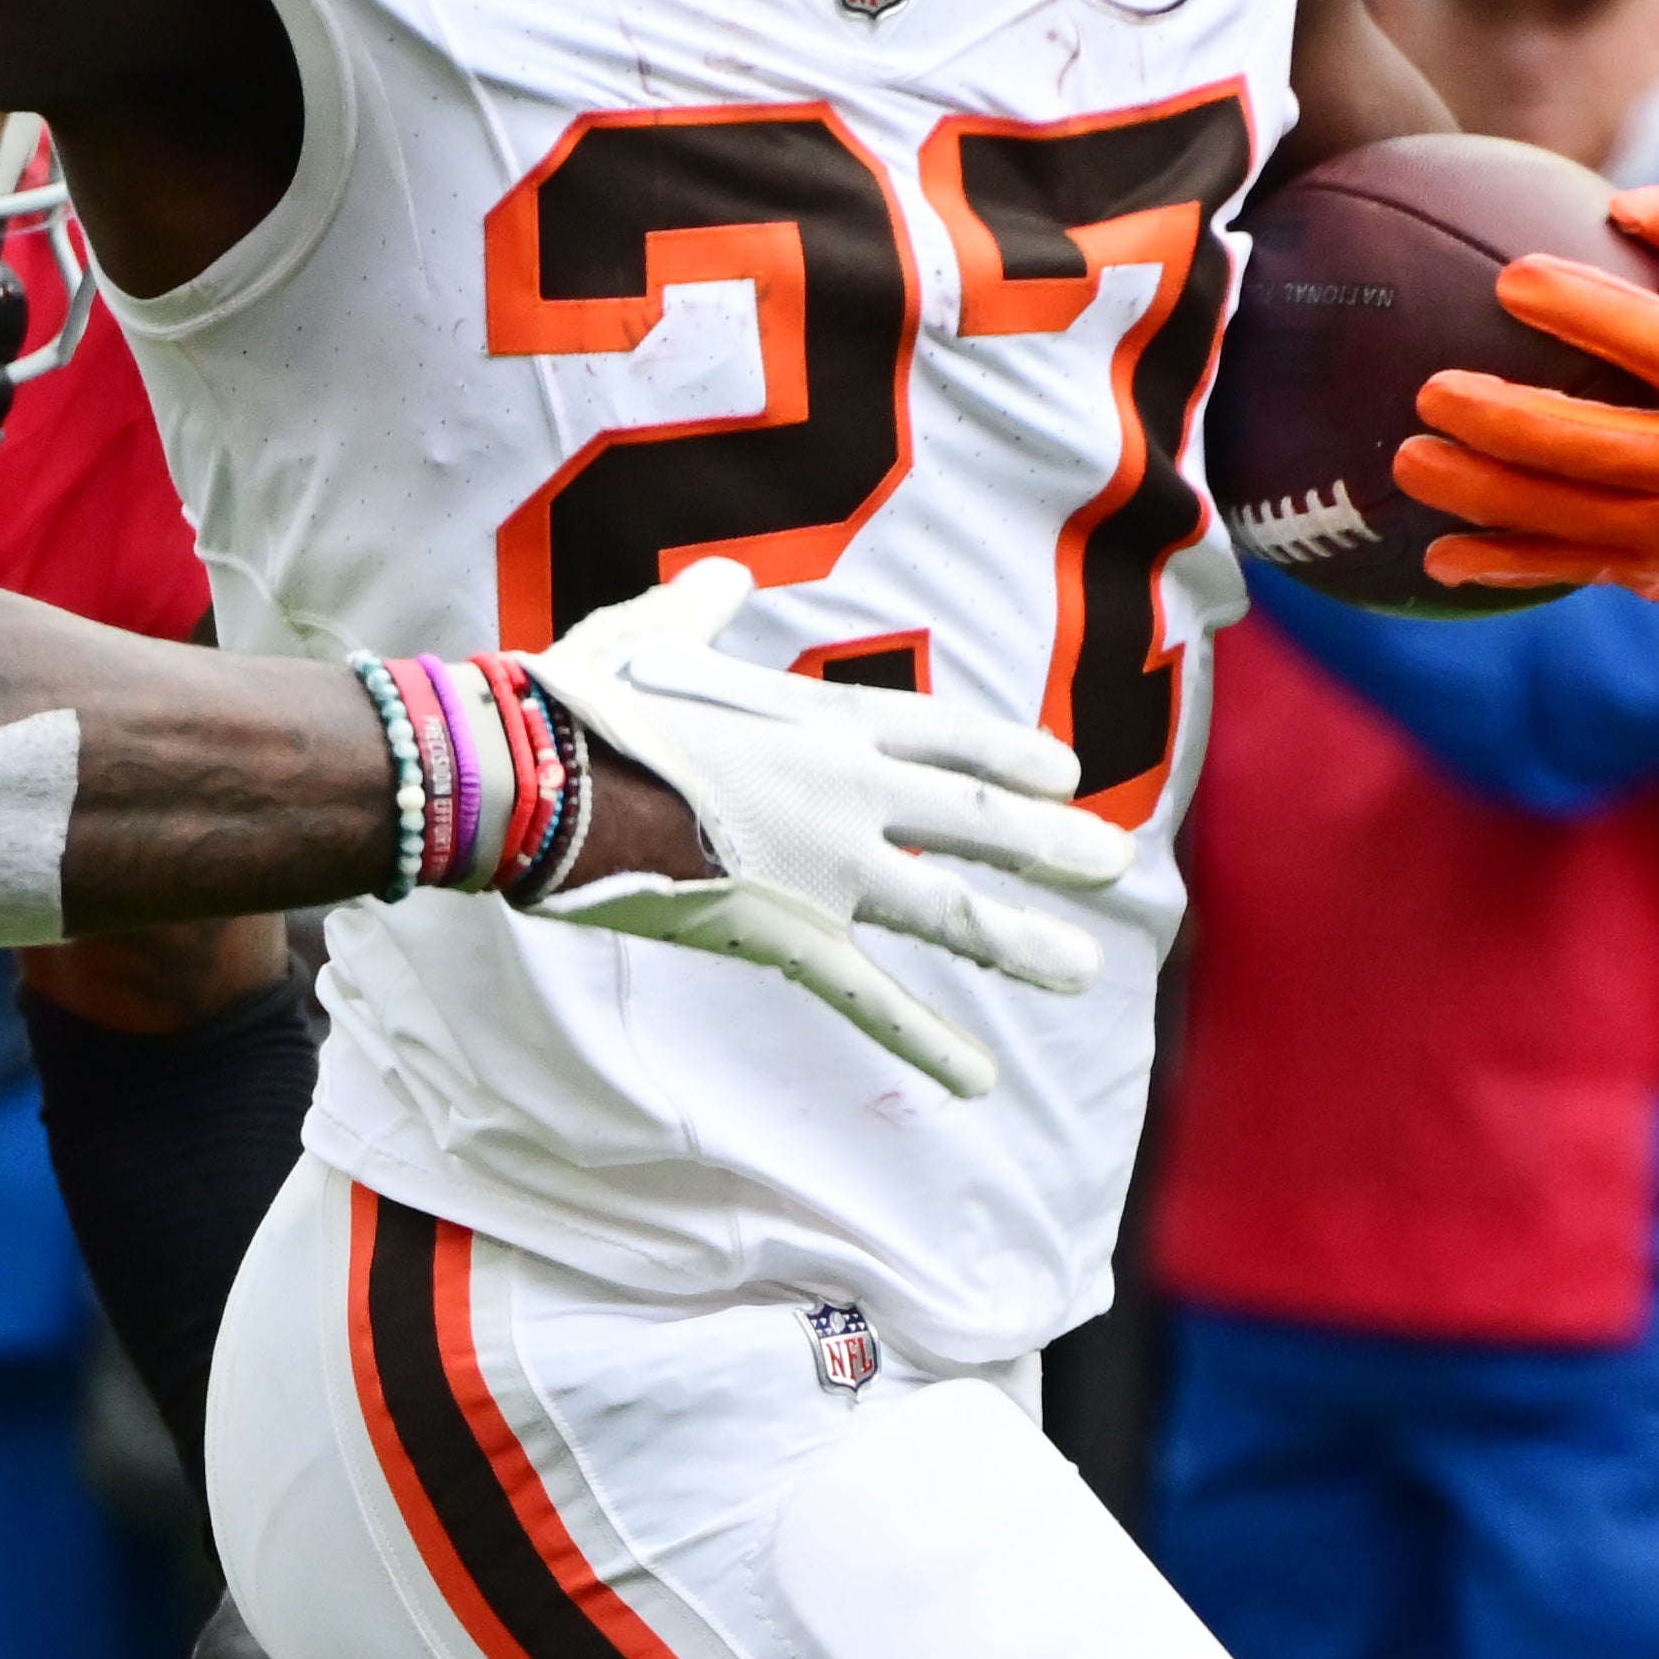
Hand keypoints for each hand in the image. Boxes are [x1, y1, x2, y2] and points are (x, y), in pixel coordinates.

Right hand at [514, 559, 1123, 1099]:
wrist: (543, 780)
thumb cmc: (585, 700)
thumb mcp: (651, 633)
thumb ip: (700, 610)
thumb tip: (721, 578)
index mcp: (820, 716)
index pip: (943, 733)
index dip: (1008, 753)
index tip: (1063, 771)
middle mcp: (847, 790)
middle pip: (974, 819)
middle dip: (1049, 842)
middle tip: (1114, 863)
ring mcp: (827, 867)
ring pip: (951, 911)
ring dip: (1022, 942)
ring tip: (1084, 969)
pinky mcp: (787, 934)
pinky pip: (874, 999)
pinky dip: (929, 1042)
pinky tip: (982, 1080)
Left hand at [1401, 182, 1658, 602]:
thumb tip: (1624, 206)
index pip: (1658, 341)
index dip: (1583, 308)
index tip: (1508, 278)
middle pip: (1592, 445)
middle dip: (1502, 420)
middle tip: (1430, 390)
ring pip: (1565, 513)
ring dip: (1476, 491)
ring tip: (1405, 458)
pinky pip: (1567, 567)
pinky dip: (1498, 563)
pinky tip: (1433, 556)